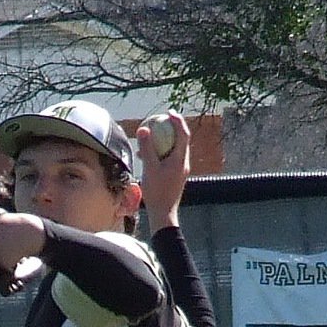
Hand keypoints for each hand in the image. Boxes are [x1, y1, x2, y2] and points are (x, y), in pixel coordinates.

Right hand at [138, 111, 189, 232]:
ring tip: (151, 134)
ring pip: (174, 149)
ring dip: (164, 140)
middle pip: (181, 140)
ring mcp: (180, 171)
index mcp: (181, 160)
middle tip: (162, 119)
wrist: (163, 214)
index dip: (177, 121)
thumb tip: (143, 128)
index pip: (183, 134)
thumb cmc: (157, 193)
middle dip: (172, 128)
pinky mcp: (175, 176)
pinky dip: (160, 153)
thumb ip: (146, 148)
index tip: (169, 112)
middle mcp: (183, 164)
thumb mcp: (149, 169)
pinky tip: (145, 155)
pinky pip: (168, 159)